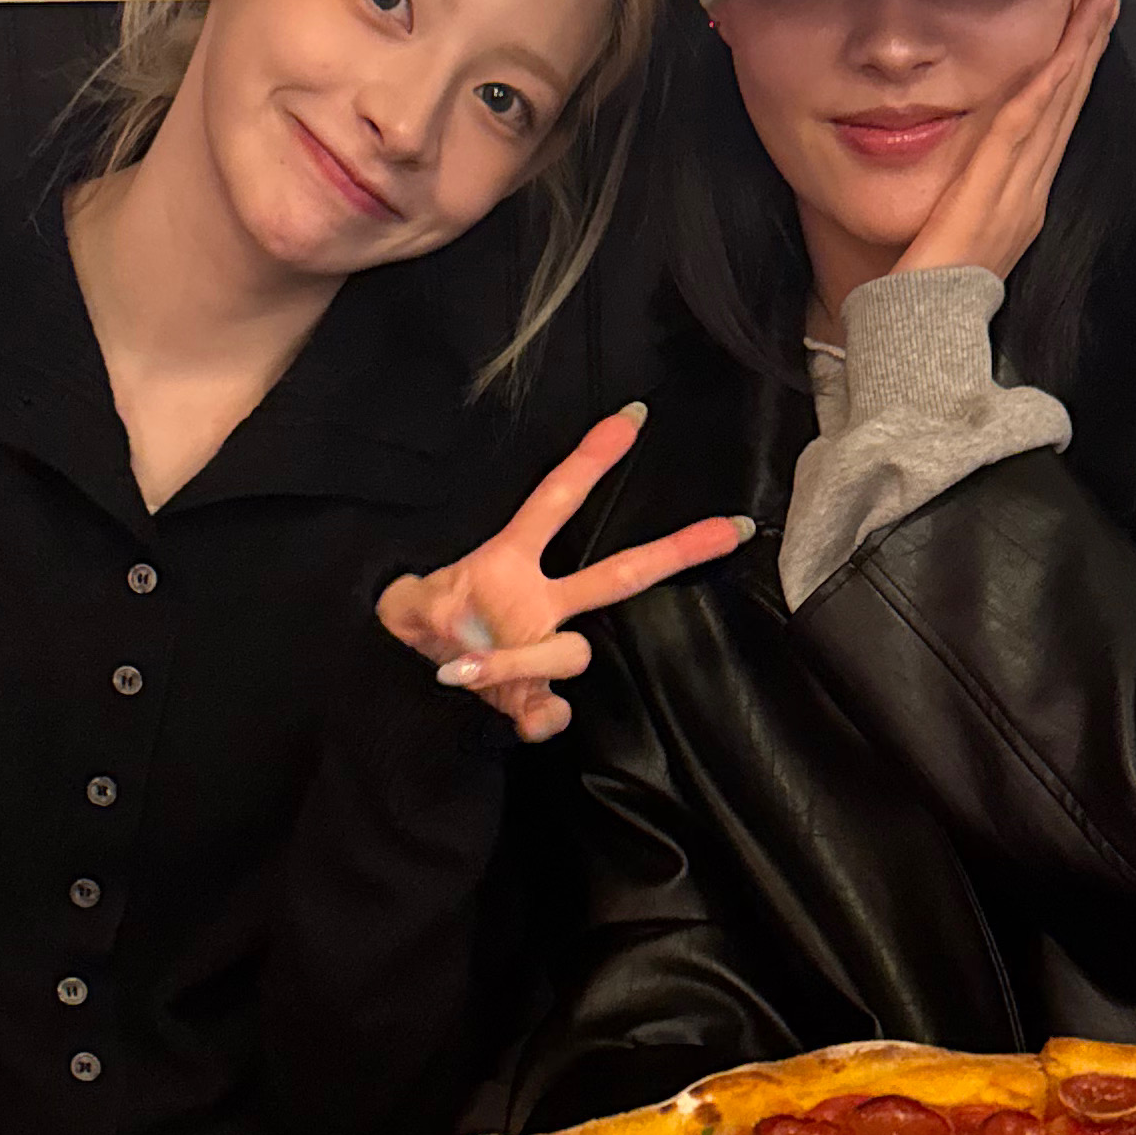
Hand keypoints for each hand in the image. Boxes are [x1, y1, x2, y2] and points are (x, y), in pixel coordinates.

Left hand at [377, 407, 752, 742]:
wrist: (403, 675)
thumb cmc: (418, 625)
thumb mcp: (405, 603)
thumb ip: (419, 610)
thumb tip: (459, 642)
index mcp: (510, 563)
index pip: (554, 502)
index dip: (590, 459)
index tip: (633, 416)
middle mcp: (540, 603)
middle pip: (620, 574)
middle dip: (675, 550)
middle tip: (732, 529)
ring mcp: (543, 649)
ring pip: (576, 653)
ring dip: (520, 661)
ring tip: (462, 667)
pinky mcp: (532, 699)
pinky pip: (556, 711)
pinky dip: (541, 717)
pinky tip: (520, 717)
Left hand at [886, 0, 1126, 294]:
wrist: (921, 337)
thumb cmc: (927, 292)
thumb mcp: (951, 231)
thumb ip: (963, 196)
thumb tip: (963, 173)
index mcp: (1022, 197)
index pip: (1056, 114)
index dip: (1078, 59)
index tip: (1093, 13)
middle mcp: (1030, 189)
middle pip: (1069, 96)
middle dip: (1092, 32)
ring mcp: (1017, 191)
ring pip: (1058, 102)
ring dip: (1082, 41)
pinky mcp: (991, 194)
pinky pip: (1023, 130)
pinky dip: (1048, 85)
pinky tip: (1062, 50)